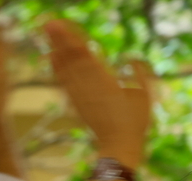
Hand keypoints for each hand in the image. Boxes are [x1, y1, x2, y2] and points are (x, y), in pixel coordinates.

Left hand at [44, 19, 153, 167]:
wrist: (119, 146)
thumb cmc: (135, 122)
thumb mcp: (145, 96)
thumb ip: (139, 75)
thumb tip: (132, 58)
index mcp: (107, 81)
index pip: (87, 55)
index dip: (75, 40)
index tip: (66, 26)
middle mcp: (90, 86)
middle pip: (73, 58)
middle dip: (61, 40)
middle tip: (50, 23)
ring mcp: (81, 96)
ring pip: (66, 69)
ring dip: (56, 49)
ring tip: (47, 34)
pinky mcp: (76, 104)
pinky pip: (64, 83)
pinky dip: (57, 69)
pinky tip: (51, 58)